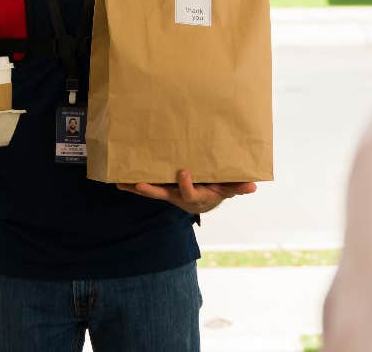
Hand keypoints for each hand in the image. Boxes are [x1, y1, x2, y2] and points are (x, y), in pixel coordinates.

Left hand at [117, 169, 257, 214]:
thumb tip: (254, 186)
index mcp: (196, 197)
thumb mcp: (229, 190)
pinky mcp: (162, 189)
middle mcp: (179, 197)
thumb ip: (239, 187)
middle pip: (164, 195)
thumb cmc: (217, 190)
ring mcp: (169, 194)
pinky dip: (132, 186)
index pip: (189, 193)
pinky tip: (118, 181)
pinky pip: (145, 188)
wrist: (205, 200)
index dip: (186, 184)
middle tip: (141, 184)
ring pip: (152, 192)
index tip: (184, 171)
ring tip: (120, 183)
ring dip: (136, 188)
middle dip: (152, 190)